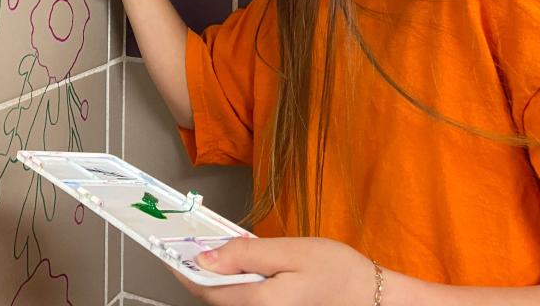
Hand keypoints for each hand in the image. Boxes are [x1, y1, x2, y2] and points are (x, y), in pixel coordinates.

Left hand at [176, 237, 375, 305]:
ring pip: (229, 297)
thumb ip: (246, 254)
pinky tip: (239, 263)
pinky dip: (234, 281)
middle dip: (197, 269)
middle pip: (214, 295)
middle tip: (186, 240)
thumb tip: (205, 258)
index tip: (164, 248)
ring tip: (211, 247)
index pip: (205, 289)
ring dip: (215, 274)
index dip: (182, 268)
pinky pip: (245, 298)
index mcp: (260, 303)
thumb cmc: (339, 272)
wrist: (374, 297)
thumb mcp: (290, 251)